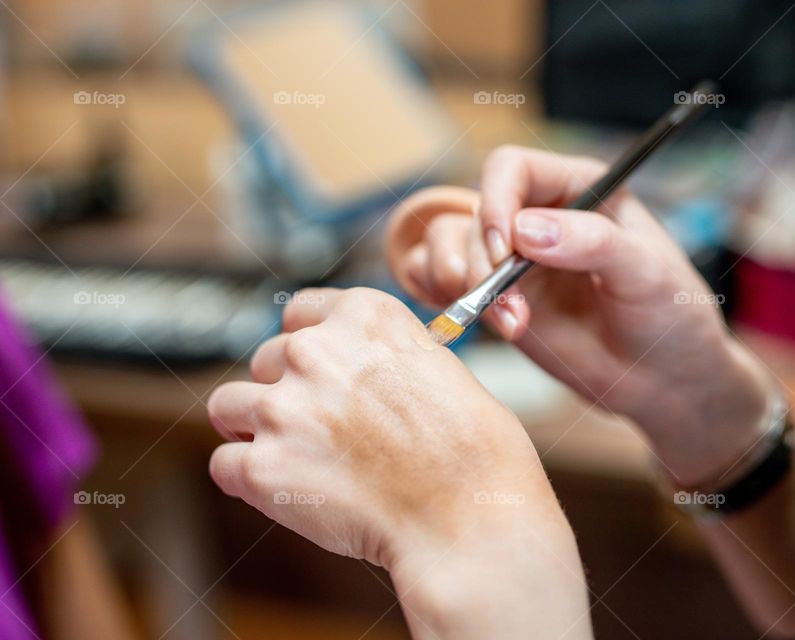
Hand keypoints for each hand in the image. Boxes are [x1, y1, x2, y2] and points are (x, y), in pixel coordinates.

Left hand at [207, 287, 591, 638]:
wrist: (468, 518)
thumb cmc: (474, 452)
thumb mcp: (439, 367)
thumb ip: (384, 357)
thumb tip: (357, 375)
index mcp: (364, 317)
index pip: (301, 312)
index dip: (307, 344)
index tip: (315, 369)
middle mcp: (315, 351)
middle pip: (266, 360)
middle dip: (286, 390)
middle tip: (316, 428)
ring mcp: (284, 408)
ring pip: (228, 405)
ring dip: (253, 427)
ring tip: (288, 456)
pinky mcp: (263, 467)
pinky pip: (225, 464)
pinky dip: (247, 478)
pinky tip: (283, 491)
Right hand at [387, 146, 770, 486]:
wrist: (663, 380)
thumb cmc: (669, 314)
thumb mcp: (646, 272)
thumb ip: (590, 242)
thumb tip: (524, 230)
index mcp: (578, 187)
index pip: (512, 168)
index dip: (496, 200)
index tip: (505, 248)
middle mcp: (538, 215)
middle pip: (474, 213)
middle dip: (481, 260)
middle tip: (511, 307)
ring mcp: (513, 259)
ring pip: (447, 244)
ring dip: (460, 282)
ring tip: (508, 324)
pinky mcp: (496, 298)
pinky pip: (440, 280)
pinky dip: (440, 295)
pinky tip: (473, 318)